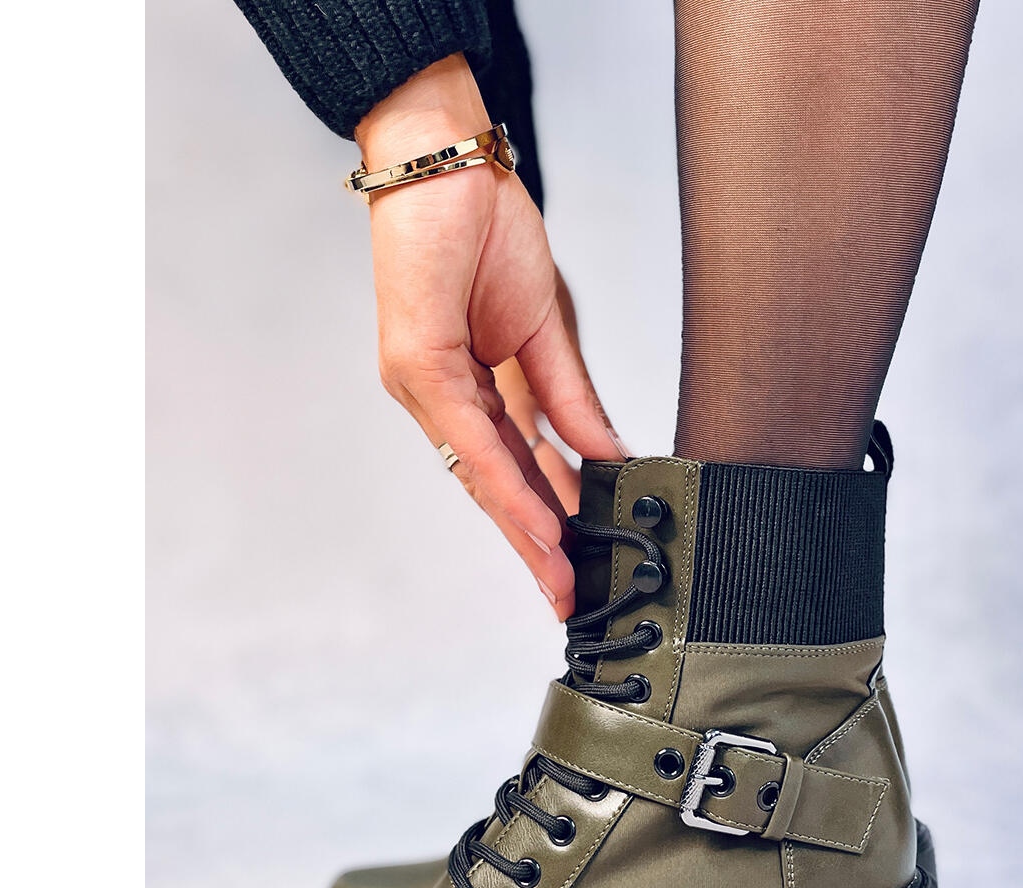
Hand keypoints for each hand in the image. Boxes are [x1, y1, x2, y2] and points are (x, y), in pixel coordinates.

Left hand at [356, 56, 626, 619]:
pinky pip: (471, 435)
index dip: (547, 517)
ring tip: (560, 576)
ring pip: (481, 473)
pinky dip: (505, 480)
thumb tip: (605, 455)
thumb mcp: (547, 327)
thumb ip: (571, 397)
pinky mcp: (417, 363)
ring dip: (524, 528)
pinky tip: (534, 519)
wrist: (446, 157)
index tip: (579, 560)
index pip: (516, 468)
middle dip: (536, 545)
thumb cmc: (484, 229)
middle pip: (496, 486)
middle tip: (569, 595)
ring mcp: (425, 386)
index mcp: (478, 389)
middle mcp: (446, 398)